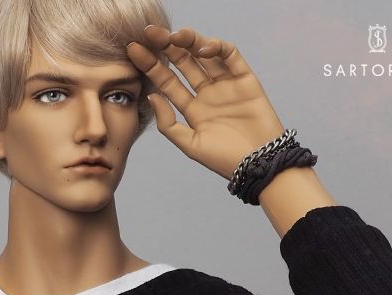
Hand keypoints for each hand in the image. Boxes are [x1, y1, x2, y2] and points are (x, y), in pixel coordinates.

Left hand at [126, 25, 286, 180]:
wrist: (257, 164)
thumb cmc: (224, 160)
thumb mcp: (190, 145)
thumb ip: (169, 124)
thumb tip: (152, 95)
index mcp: (192, 109)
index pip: (167, 81)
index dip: (151, 65)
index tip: (134, 50)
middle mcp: (207, 93)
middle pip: (183, 63)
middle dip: (166, 46)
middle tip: (149, 32)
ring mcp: (225, 84)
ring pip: (204, 54)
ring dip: (189, 42)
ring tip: (173, 36)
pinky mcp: (245, 79)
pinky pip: (230, 55)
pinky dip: (216, 48)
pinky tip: (202, 49)